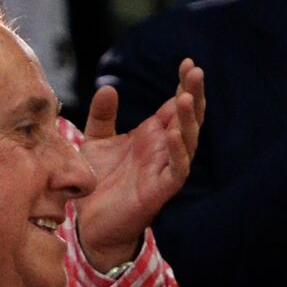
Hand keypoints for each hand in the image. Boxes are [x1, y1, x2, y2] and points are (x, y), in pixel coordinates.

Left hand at [76, 58, 204, 271]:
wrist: (89, 223)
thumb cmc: (97, 182)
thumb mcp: (96, 141)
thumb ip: (103, 116)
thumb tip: (109, 88)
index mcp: (152, 135)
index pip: (175, 105)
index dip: (184, 85)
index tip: (187, 62)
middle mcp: (163, 149)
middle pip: (187, 118)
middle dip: (194, 95)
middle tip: (196, 71)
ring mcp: (164, 169)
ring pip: (187, 141)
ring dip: (189, 120)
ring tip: (186, 97)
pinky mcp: (160, 190)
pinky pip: (177, 169)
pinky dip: (178, 152)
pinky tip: (173, 133)